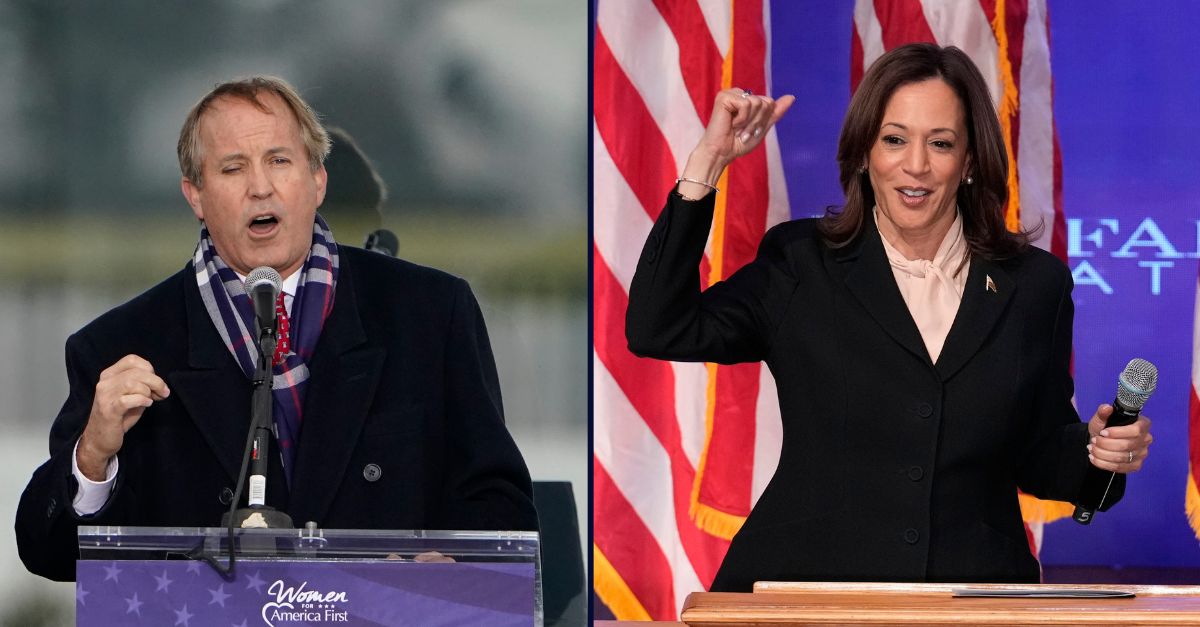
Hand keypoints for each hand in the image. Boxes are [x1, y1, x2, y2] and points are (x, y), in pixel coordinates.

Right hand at [77, 354, 169, 480]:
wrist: (99, 439)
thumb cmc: (119, 416)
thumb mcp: (131, 395)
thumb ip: (142, 385)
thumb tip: (160, 383)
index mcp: (109, 375)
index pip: (132, 359)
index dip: (149, 368)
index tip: (156, 382)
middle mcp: (104, 383)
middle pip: (136, 371)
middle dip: (156, 381)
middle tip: (163, 393)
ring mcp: (104, 396)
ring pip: (133, 383)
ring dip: (149, 391)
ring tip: (152, 400)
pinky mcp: (108, 410)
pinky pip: (129, 399)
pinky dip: (142, 400)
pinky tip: (146, 405)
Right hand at [677, 89, 795, 198]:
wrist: (721, 154)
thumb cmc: (738, 143)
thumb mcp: (762, 128)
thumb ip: (775, 113)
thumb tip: (792, 97)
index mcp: (748, 99)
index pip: (770, 103)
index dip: (764, 120)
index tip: (750, 131)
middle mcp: (740, 94)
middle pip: (765, 102)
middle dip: (757, 121)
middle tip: (743, 131)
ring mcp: (731, 94)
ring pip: (757, 103)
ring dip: (749, 122)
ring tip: (737, 129)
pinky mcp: (724, 97)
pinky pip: (746, 104)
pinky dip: (741, 119)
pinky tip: (730, 124)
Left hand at [1086, 403, 1151, 472]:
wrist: (1101, 442)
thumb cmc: (1104, 428)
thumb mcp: (1101, 418)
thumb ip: (1102, 412)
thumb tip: (1106, 408)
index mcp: (1142, 424)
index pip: (1135, 431)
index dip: (1117, 433)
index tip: (1102, 433)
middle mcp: (1146, 439)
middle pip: (1127, 445)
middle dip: (1106, 444)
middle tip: (1093, 441)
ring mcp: (1142, 454)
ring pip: (1122, 457)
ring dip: (1102, 454)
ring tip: (1091, 449)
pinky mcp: (1136, 465)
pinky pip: (1120, 467)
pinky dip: (1104, 464)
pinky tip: (1094, 458)